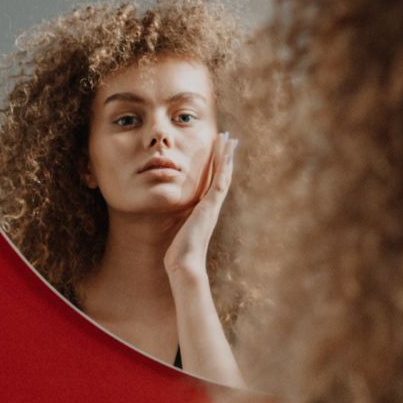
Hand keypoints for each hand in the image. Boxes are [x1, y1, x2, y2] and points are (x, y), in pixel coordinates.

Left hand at [163, 131, 237, 279]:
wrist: (185, 265)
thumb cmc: (180, 253)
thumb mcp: (179, 230)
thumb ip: (180, 221)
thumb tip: (173, 218)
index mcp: (205, 209)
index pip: (213, 182)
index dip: (217, 165)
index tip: (220, 150)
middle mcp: (212, 206)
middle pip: (222, 174)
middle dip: (225, 155)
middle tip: (230, 137)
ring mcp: (212, 206)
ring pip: (223, 175)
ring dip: (226, 156)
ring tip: (230, 139)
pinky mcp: (209, 208)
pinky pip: (219, 184)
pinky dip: (224, 169)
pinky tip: (226, 156)